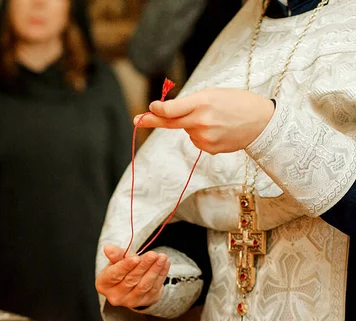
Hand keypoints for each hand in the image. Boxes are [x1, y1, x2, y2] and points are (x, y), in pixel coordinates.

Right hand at [96, 245, 169, 308]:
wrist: (132, 281)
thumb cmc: (121, 268)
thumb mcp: (117, 259)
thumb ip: (115, 254)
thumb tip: (108, 248)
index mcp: (103, 285)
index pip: (114, 275)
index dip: (125, 267)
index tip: (136, 258)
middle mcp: (115, 297)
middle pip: (130, 280)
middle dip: (143, 266)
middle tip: (153, 254)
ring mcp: (130, 302)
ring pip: (144, 285)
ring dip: (154, 270)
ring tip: (162, 257)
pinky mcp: (145, 302)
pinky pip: (154, 288)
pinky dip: (161, 275)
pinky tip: (165, 263)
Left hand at [134, 88, 274, 154]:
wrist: (260, 121)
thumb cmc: (236, 102)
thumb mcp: (214, 93)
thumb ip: (191, 102)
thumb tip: (168, 112)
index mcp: (203, 102)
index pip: (173, 109)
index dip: (158, 110)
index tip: (150, 108)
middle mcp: (201, 121)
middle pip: (171, 123)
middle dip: (153, 120)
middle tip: (137, 119)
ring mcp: (205, 138)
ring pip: (187, 132)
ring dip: (194, 126)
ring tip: (216, 120)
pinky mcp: (210, 149)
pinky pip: (197, 141)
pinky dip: (203, 136)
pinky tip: (219, 131)